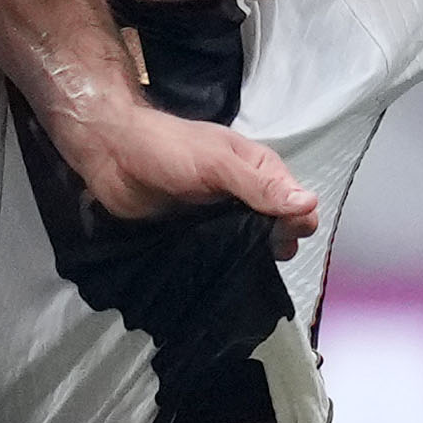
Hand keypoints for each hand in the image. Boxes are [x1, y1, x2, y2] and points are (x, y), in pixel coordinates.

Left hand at [78, 107, 323, 259]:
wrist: (113, 154)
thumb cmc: (167, 148)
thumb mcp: (218, 163)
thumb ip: (260, 186)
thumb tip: (309, 205)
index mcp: (260, 171)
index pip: (298, 206)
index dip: (295, 224)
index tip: (278, 236)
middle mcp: (248, 195)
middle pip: (280, 230)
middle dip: (277, 245)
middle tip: (254, 251)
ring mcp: (224, 217)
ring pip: (253, 246)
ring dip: (252, 258)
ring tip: (237, 266)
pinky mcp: (201, 236)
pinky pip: (223, 255)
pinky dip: (227, 264)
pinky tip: (223, 274)